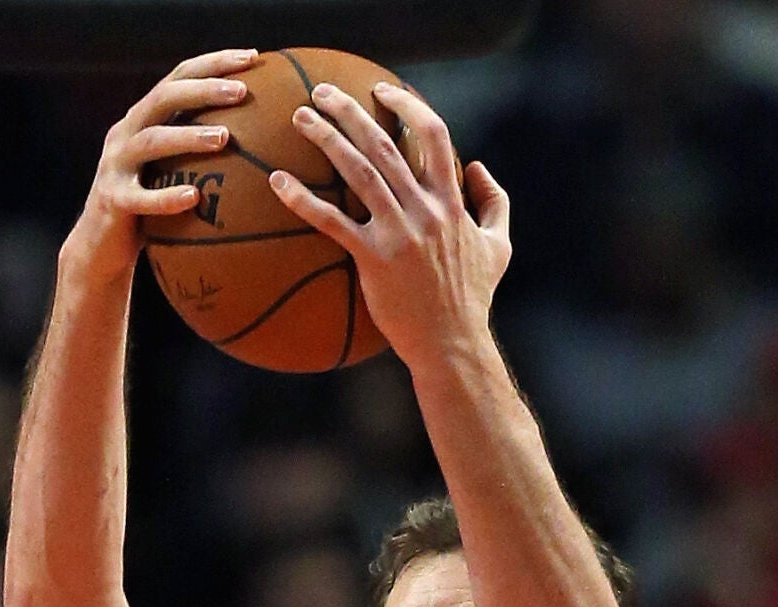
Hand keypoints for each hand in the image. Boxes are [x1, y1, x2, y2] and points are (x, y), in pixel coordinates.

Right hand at [67, 49, 254, 275]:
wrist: (101, 244)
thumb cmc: (152, 204)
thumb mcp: (175, 167)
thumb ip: (204, 147)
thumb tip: (268, 135)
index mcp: (145, 119)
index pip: (178, 79)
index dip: (213, 64)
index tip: (253, 57)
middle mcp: (127, 134)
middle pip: (163, 99)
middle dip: (203, 90)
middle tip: (243, 92)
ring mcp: (115, 165)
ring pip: (151, 141)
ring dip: (188, 136)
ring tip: (223, 137)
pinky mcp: (113, 200)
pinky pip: (140, 198)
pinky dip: (166, 197)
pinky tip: (193, 197)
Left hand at [269, 80, 509, 364]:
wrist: (453, 344)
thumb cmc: (474, 298)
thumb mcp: (499, 247)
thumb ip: (495, 202)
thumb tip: (478, 167)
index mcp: (452, 202)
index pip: (434, 136)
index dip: (407, 106)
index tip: (383, 91)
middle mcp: (425, 210)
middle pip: (385, 144)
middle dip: (351, 110)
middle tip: (322, 92)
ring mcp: (399, 233)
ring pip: (359, 171)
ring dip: (326, 138)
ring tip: (301, 118)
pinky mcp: (373, 259)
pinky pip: (332, 222)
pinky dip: (303, 199)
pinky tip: (278, 181)